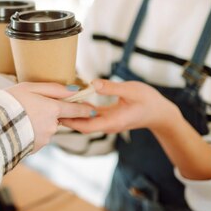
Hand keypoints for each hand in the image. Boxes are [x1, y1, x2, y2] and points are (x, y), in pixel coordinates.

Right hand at [5, 82, 94, 152]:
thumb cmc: (9, 102)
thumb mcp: (30, 87)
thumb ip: (54, 89)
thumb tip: (75, 90)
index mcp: (53, 109)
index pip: (76, 110)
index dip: (85, 109)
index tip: (92, 110)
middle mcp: (52, 126)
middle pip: (57, 119)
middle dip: (49, 113)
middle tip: (30, 107)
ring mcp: (44, 139)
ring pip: (46, 128)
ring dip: (38, 123)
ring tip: (20, 117)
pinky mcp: (34, 148)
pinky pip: (37, 137)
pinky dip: (31, 133)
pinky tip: (18, 127)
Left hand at [59, 79, 179, 133]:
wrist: (161, 113)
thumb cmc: (149, 101)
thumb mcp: (131, 90)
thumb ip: (111, 87)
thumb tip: (92, 83)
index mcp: (112, 121)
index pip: (86, 126)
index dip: (70, 121)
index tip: (56, 112)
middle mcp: (108, 125)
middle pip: (81, 125)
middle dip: (66, 117)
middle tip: (50, 106)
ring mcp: (108, 122)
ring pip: (85, 120)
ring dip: (73, 112)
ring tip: (57, 102)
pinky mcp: (109, 117)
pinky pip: (91, 115)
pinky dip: (82, 108)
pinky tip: (73, 99)